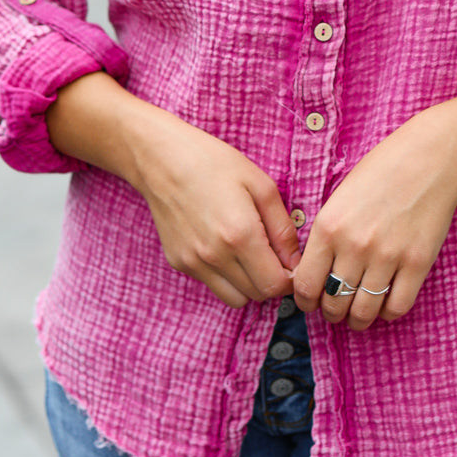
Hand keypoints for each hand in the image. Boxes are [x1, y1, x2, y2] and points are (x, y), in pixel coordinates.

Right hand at [132, 116, 301, 308]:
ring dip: (249, 283)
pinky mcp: (178, 262)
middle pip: (257, 295)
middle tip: (272, 253)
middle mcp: (215, 256)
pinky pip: (212, 283)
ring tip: (248, 251)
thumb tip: (295, 261)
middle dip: (272, 280)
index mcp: (240, 235)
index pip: (275, 285)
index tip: (290, 260)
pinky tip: (222, 244)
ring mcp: (193, 262)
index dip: (290, 276)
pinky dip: (224, 274)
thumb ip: (283, 228)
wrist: (161, 159)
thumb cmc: (213, 163)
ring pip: (235, 298)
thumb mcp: (260, 184)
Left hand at [293, 106, 456, 330]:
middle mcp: (354, 246)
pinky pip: (397, 307)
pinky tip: (385, 302)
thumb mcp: (339, 197)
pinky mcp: (417, 263)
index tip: (311, 301)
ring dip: (357, 319)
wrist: (429, 159)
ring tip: (358, 313)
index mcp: (329, 226)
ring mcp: (387, 257)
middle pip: (333, 303)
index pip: (305, 285)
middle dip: (331, 313)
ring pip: (364, 312)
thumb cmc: (381, 172)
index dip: (305, 301)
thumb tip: (313, 274)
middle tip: (335, 308)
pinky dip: (387, 313)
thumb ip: (325, 235)